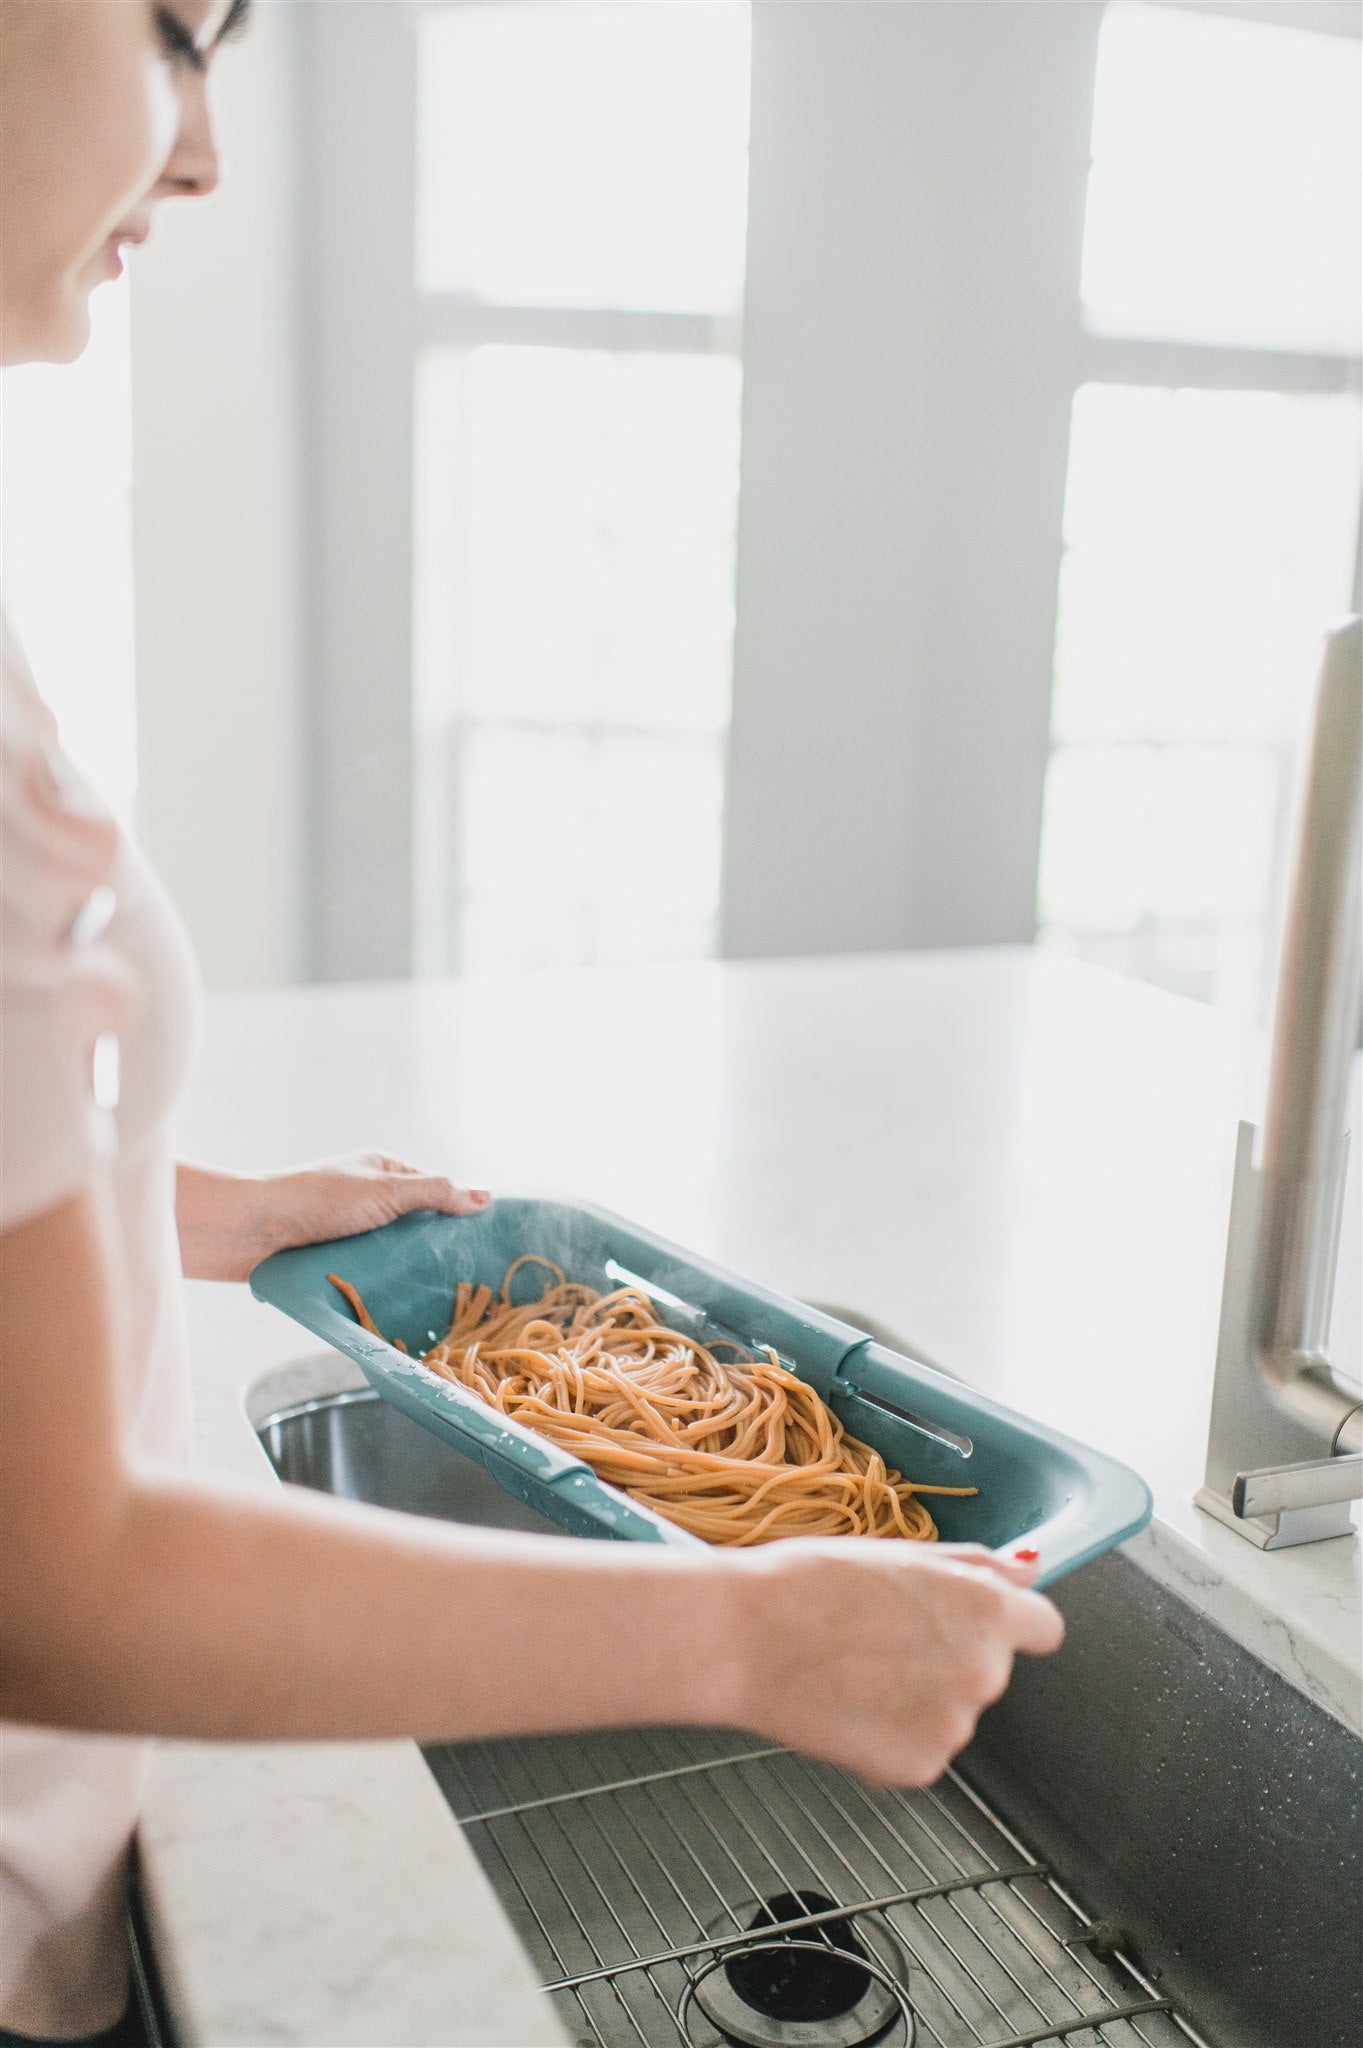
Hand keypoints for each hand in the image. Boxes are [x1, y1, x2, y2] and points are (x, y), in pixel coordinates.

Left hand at [176, 1154, 490, 1281]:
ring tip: (440, 1301)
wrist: (249, 1231)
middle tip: (467, 1281)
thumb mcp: (386, 1191)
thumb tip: (486, 1197)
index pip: (436, 1191)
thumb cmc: (316, 1199)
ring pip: (395, 1257)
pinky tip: (403, 1307)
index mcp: (385, 1171)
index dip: (460, 1215)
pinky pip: (371, 1276)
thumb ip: (435, 1193)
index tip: (487, 1245)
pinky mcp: (336, 1262)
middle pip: (417, 1228)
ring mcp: (352, 1233)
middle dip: (435, 1251)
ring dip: (408, 1273)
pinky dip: (385, 1288)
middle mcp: (370, 1200)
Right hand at [721, 1540, 1062, 1784]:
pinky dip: (890, 1735)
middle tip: (880, 1636)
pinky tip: (848, 1706)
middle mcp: (984, 1671)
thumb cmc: (810, 1584)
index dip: (1011, 1623)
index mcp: (986, 1611)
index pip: (1045, 1626)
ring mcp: (954, 1727)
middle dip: (947, 1657)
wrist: (744, 1638)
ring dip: (917, 1697)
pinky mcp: (919, 1769)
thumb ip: (976, 1566)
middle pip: (988, 1669)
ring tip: (853, 1667)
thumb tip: (1028, 1570)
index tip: (977, 1624)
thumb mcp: (900, 1553)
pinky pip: (919, 1750)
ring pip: (949, 1711)